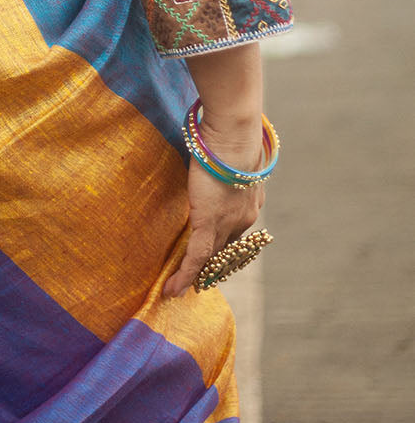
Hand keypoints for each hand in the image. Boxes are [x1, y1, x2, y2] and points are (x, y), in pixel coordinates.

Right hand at [163, 114, 266, 298]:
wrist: (233, 136)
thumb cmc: (230, 134)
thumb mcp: (230, 153)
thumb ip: (223, 160)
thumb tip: (212, 149)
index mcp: (250, 201)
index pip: (237, 230)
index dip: (225, 244)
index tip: (217, 253)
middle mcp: (244, 218)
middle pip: (227, 249)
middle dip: (214, 266)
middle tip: (199, 280)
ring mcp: (228, 224)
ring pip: (212, 258)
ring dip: (196, 275)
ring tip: (180, 288)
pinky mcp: (209, 224)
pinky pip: (196, 258)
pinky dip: (184, 275)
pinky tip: (172, 288)